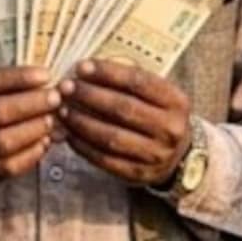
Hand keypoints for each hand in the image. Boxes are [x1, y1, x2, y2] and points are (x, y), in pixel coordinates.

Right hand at [0, 67, 61, 193]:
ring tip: (51, 121)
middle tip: (54, 98)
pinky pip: (6, 168)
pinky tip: (43, 143)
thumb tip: (42, 79)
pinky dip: (30, 155)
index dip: (18, 78)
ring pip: (2, 142)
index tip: (45, 76)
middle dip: (31, 104)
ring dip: (33, 130)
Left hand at [59, 60, 192, 186]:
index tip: (82, 67)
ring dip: (82, 122)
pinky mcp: (138, 174)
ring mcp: (155, 154)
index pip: (138, 82)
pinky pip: (105, 159)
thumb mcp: (159, 95)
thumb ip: (132, 81)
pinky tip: (70, 133)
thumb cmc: (160, 117)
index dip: (107, 73)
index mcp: (176, 102)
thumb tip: (91, 69)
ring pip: (111, 136)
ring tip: (63, 110)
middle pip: (123, 108)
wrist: (178, 157)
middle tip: (66, 87)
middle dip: (89, 96)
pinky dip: (83, 146)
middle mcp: (170, 129)